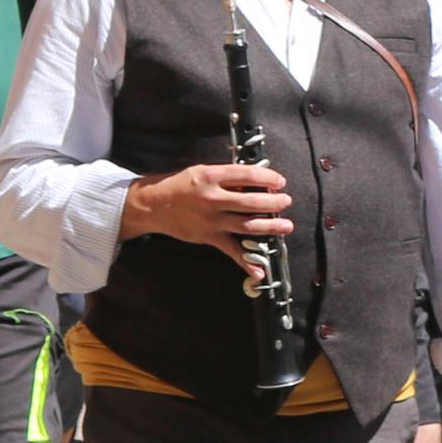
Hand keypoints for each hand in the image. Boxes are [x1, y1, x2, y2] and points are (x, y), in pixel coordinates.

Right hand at [125, 163, 291, 261]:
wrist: (155, 205)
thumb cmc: (181, 185)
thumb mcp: (202, 171)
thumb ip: (226, 177)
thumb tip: (254, 181)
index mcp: (212, 177)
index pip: (247, 175)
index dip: (267, 178)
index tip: (280, 181)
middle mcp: (213, 199)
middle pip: (251, 202)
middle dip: (274, 203)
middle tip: (286, 201)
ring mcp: (212, 220)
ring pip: (247, 225)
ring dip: (270, 227)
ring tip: (286, 225)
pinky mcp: (209, 237)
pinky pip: (231, 251)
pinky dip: (246, 263)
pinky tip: (260, 271)